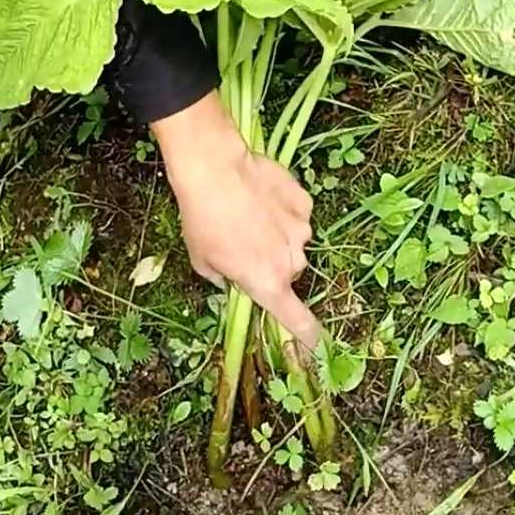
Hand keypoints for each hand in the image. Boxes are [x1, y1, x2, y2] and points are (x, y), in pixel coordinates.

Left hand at [153, 93, 318, 350]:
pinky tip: (261, 197)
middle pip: (289, 273)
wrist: (214, 169)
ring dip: (277, 236)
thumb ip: (223, 278)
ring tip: (249, 215)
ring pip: (294, 242)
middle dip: (272, 265)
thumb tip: (231, 278)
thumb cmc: (203, 220)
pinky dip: (283, 210)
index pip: (297, 321)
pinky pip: (296, 214)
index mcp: (267, 283)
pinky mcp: (304, 202)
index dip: (306, 337)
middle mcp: (290, 261)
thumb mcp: (202, 260)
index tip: (313, 345)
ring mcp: (301, 230)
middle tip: (246, 246)